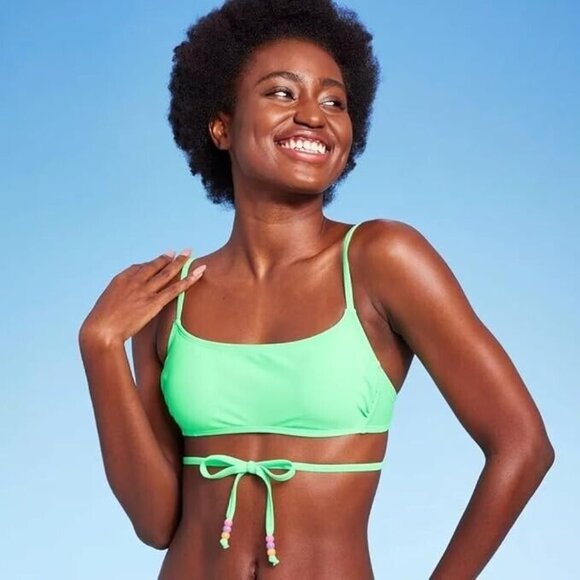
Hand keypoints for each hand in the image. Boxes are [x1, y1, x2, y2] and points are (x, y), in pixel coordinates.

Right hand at [79, 250, 205, 345]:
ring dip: (180, 262)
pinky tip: (198, 273)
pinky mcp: (154, 303)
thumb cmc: (100, 323)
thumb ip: (118, 299)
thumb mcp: (106, 304)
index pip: (139, 267)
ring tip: (189, 253)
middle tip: (176, 252)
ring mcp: (145, 291)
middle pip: (154, 265)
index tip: (157, 262)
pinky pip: (175, 289)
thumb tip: (123, 303)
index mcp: (121, 279)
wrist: (101, 331)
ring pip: (167, 273)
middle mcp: (135, 281)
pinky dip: (188, 280)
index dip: (150, 265)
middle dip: (167, 258)